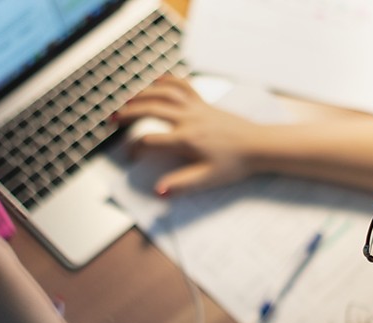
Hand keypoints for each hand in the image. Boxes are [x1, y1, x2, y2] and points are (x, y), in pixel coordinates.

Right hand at [112, 76, 262, 196]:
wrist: (259, 146)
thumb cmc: (236, 163)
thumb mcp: (207, 179)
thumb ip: (181, 184)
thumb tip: (159, 192)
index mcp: (186, 140)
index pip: (150, 140)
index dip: (134, 148)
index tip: (130, 155)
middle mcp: (188, 119)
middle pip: (151, 109)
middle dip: (128, 113)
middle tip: (113, 118)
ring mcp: (197, 108)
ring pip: (164, 92)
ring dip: (143, 93)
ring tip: (128, 99)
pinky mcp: (204, 103)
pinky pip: (183, 86)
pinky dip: (168, 80)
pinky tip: (156, 80)